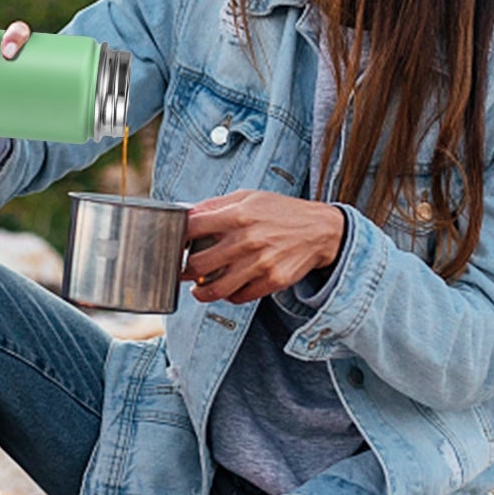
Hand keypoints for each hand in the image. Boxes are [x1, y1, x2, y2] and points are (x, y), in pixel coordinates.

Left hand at [183, 191, 345, 303]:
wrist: (320, 230)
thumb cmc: (281, 212)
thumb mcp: (248, 197)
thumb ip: (216, 205)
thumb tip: (187, 214)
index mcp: (238, 215)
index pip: (191, 228)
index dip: (176, 237)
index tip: (173, 243)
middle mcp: (247, 240)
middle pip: (197, 264)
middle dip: (184, 270)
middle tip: (182, 271)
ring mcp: (260, 263)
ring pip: (215, 289)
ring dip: (200, 292)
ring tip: (198, 289)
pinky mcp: (272, 281)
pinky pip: (239, 297)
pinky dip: (229, 296)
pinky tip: (228, 288)